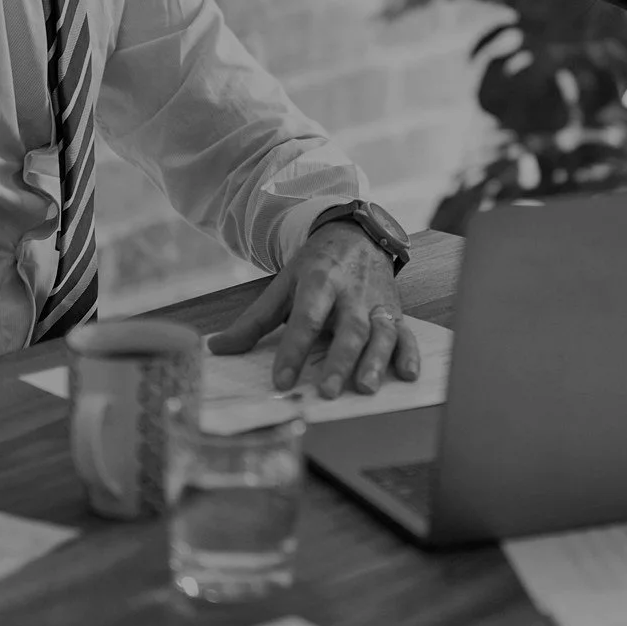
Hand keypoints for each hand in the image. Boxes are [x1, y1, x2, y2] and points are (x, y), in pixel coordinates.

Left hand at [207, 223, 415, 397]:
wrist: (358, 235)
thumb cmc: (317, 266)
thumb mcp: (283, 285)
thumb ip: (254, 321)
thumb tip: (217, 348)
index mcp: (320, 281)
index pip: (306, 318)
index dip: (293, 350)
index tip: (281, 381)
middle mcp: (352, 292)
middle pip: (349, 328)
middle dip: (339, 360)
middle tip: (326, 390)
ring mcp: (377, 303)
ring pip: (381, 333)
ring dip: (375, 360)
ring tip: (365, 387)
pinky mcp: (396, 312)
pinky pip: (407, 334)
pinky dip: (410, 354)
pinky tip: (408, 374)